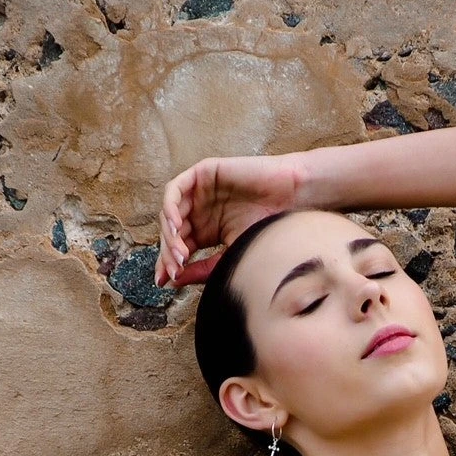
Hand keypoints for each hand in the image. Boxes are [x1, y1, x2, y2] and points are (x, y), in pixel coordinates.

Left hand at [154, 152, 308, 288]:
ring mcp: (199, 192)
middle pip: (171, 232)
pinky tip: (176, 226)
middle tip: (175, 269)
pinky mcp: (202, 173)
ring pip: (169, 213)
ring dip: (169, 234)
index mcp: (205, 230)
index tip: (164, 282)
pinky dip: (170, 207)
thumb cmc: (268, 226)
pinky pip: (175, 189)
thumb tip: (174, 282)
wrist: (291, 199)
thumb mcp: (232, 255)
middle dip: (168, 253)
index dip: (168, 264)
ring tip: (179, 253)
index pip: (178, 247)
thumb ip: (203, 268)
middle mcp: (198, 211)